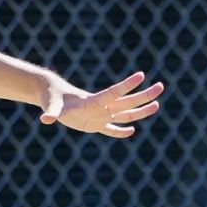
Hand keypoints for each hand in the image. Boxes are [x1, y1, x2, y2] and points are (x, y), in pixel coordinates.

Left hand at [40, 71, 163, 138]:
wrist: (52, 97)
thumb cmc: (51, 99)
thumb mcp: (51, 106)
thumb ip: (51, 113)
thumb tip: (45, 119)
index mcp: (92, 101)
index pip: (113, 93)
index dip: (126, 85)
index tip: (142, 75)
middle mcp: (100, 107)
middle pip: (126, 102)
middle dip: (143, 95)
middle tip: (161, 86)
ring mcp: (99, 116)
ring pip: (124, 114)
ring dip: (140, 111)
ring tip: (157, 104)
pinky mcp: (94, 124)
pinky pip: (110, 129)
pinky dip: (119, 131)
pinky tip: (131, 131)